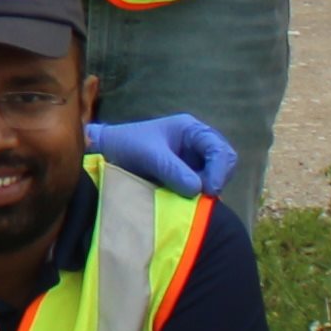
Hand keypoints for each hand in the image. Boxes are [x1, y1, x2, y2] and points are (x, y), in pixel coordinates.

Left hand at [84, 114, 239, 198]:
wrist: (106, 152)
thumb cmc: (126, 145)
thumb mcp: (148, 155)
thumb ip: (172, 169)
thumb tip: (198, 189)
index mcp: (191, 130)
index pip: (219, 148)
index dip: (220, 170)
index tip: (209, 190)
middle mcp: (197, 144)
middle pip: (224, 161)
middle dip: (217, 179)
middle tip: (204, 196)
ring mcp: (193, 160)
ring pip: (215, 176)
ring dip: (208, 189)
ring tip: (192, 198)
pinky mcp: (186, 176)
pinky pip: (202, 186)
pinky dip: (199, 195)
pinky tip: (188, 201)